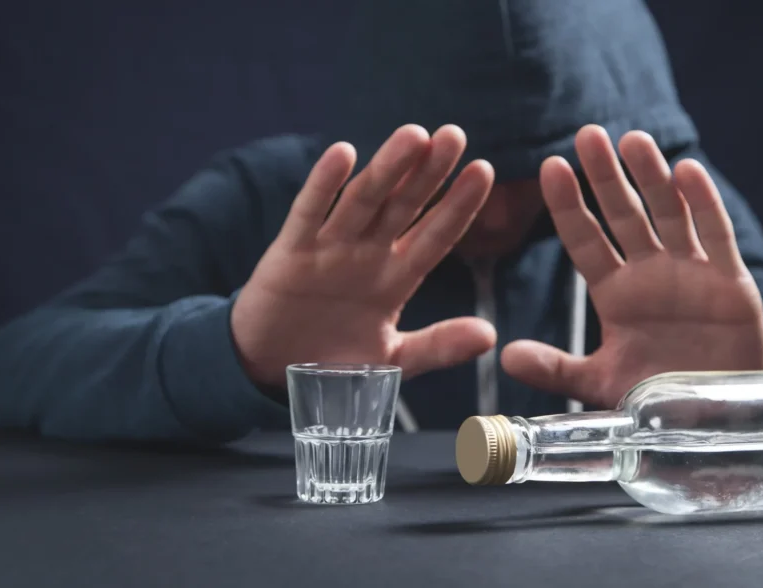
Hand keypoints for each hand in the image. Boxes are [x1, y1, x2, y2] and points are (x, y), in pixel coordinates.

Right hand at [232, 124, 496, 388]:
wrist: (271, 374)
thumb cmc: (334, 363)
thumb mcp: (393, 360)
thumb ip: (439, 346)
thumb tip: (491, 335)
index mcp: (395, 278)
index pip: (435, 236)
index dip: (458, 205)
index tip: (485, 171)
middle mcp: (366, 255)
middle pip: (403, 206)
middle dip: (428, 172)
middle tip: (454, 135)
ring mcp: (329, 250)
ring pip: (363, 201)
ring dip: (387, 168)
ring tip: (414, 135)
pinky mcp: (290, 254)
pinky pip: (309, 214)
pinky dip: (324, 185)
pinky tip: (343, 153)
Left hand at [501, 125, 762, 407]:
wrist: (715, 422)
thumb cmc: (658, 399)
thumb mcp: (600, 385)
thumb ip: (555, 369)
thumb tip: (505, 354)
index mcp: (616, 294)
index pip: (585, 240)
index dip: (569, 205)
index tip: (549, 167)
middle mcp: (650, 275)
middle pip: (624, 215)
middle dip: (606, 176)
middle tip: (587, 134)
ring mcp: (691, 274)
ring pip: (668, 214)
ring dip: (652, 177)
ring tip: (632, 139)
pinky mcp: (731, 283)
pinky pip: (716, 235)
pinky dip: (704, 204)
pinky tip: (687, 170)